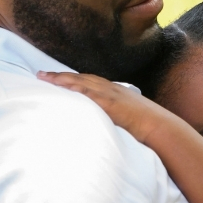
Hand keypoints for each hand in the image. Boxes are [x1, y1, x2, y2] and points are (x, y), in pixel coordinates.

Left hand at [37, 71, 169, 145]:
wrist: (161, 127)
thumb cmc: (145, 127)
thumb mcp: (126, 118)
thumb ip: (113, 118)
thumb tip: (102, 125)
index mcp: (114, 92)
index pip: (87, 81)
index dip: (70, 79)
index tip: (54, 78)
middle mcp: (111, 89)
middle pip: (80, 78)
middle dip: (60, 76)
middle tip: (40, 74)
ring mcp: (111, 94)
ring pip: (82, 81)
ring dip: (62, 79)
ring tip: (45, 78)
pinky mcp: (112, 103)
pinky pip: (91, 93)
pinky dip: (77, 88)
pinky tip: (64, 86)